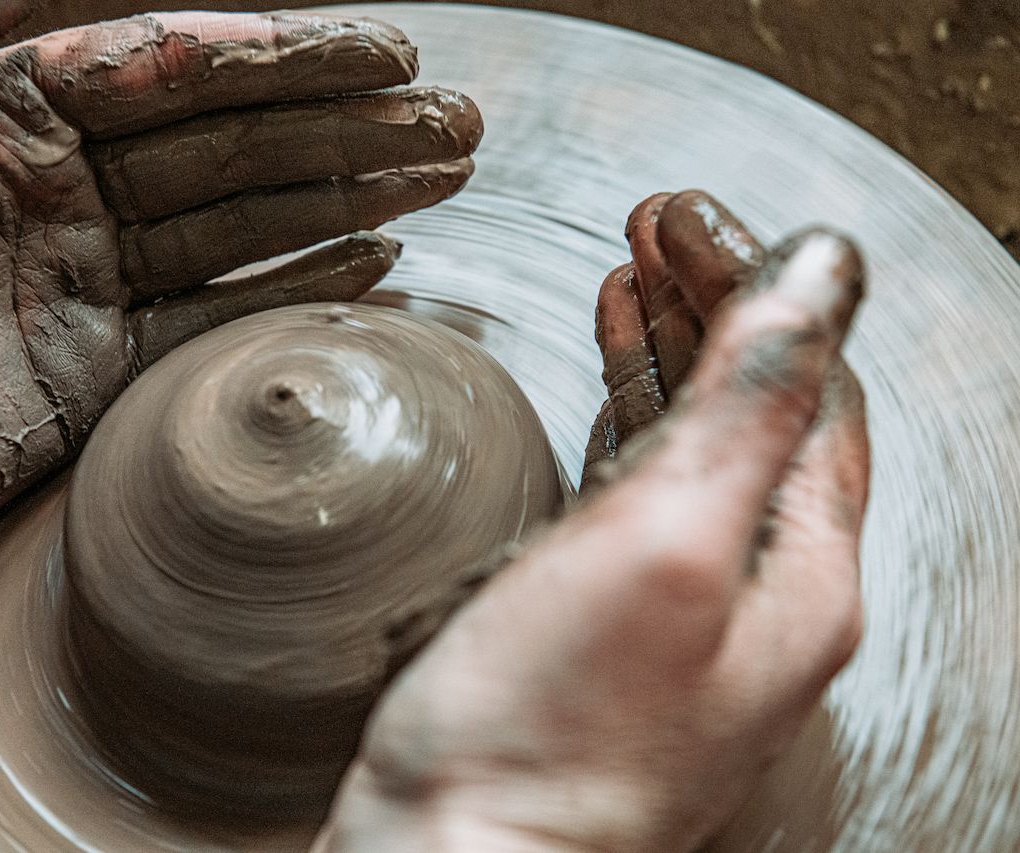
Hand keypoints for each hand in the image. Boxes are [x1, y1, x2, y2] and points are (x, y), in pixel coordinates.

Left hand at [0, 0, 480, 592]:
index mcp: (1, 115)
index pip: (171, 70)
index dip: (281, 55)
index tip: (381, 51)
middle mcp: (58, 192)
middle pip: (231, 142)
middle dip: (345, 126)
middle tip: (448, 117)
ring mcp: (85, 283)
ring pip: (242, 223)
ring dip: (345, 196)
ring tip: (438, 174)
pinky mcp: (98, 371)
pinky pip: (217, 313)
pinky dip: (295, 285)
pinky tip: (372, 257)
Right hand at [316, 192, 868, 851]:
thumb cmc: (547, 736)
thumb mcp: (666, 540)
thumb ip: (750, 403)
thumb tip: (822, 273)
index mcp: (798, 573)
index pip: (808, 388)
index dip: (759, 286)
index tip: (691, 217)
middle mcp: (755, 597)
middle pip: (757, 412)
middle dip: (713, 305)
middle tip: (660, 228)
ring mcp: (679, 616)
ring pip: (695, 449)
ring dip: (668, 355)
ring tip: (630, 280)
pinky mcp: (604, 631)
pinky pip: (637, 496)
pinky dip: (624, 422)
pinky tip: (600, 391)